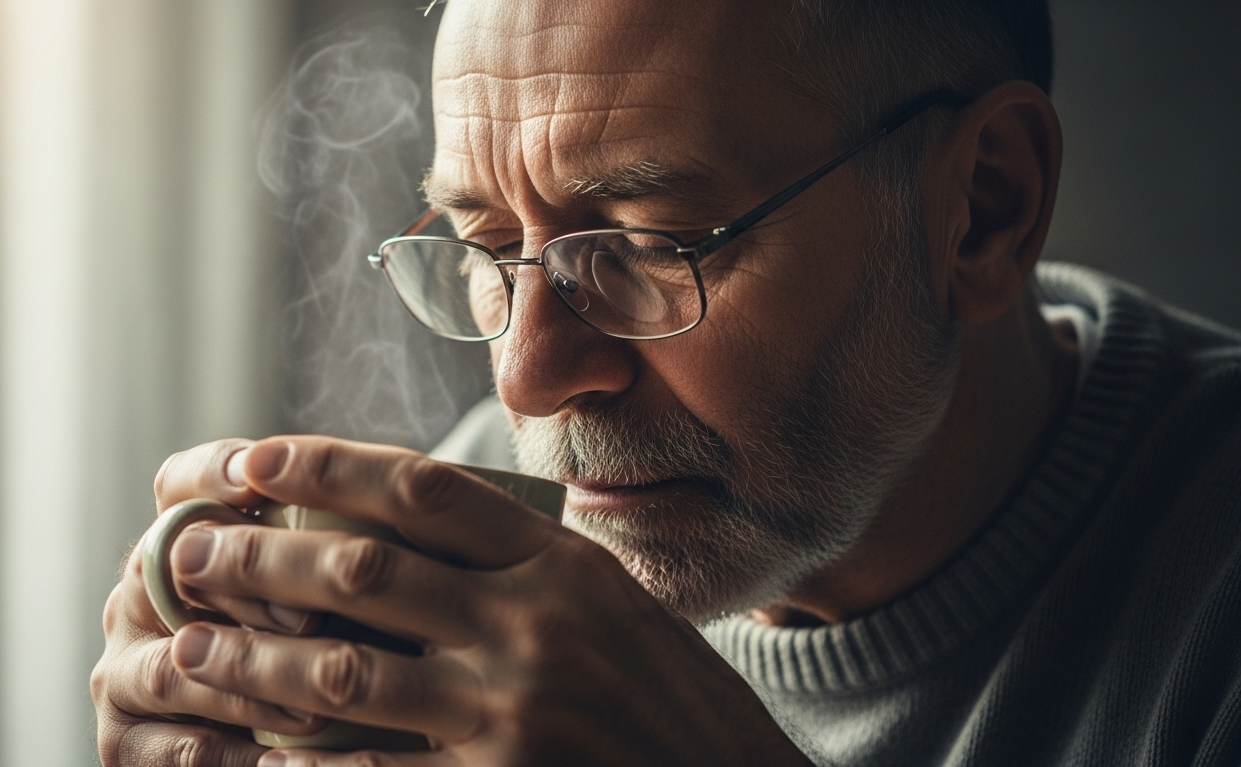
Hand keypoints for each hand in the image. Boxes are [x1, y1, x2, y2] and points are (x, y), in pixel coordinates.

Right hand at [91, 439, 334, 766]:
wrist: (295, 737)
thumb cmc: (342, 640)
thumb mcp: (349, 586)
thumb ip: (351, 546)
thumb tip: (408, 500)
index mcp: (191, 538)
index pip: (183, 483)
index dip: (213, 474)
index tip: (257, 481)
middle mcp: (145, 593)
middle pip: (171, 573)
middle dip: (248, 592)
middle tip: (313, 619)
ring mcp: (128, 666)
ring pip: (173, 669)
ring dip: (247, 688)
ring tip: (314, 709)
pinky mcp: (127, 741)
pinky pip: (173, 751)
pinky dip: (231, 757)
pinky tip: (278, 761)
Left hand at [163, 435, 813, 766]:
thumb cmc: (668, 696)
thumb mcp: (613, 605)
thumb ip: (526, 562)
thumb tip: (419, 520)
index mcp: (564, 564)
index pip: (425, 489)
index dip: (325, 465)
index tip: (250, 456)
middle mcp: (535, 625)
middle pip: (365, 568)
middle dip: (259, 552)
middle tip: (188, 546)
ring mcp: (514, 711)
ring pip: (345, 670)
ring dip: (252, 655)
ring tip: (187, 645)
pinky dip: (304, 758)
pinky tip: (254, 748)